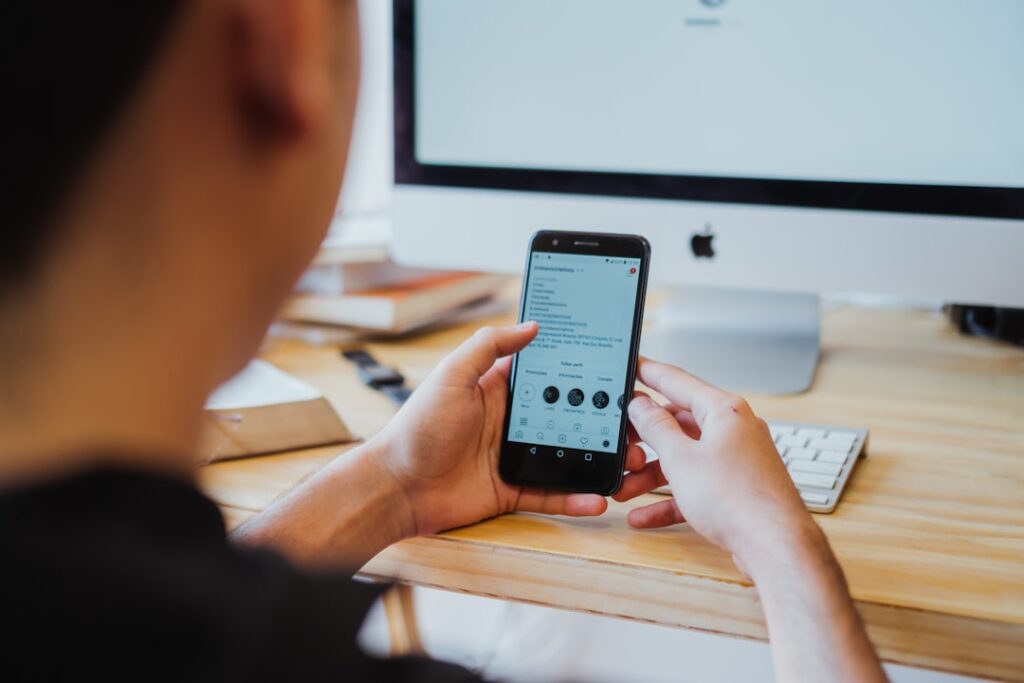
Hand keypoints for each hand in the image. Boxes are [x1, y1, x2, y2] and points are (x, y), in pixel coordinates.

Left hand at [369, 322, 639, 536]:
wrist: (395, 486)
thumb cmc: (416, 428)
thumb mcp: (451, 376)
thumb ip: (489, 346)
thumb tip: (531, 325)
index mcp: (498, 389)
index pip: (546, 374)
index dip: (577, 369)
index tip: (611, 366)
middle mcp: (509, 421)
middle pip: (565, 415)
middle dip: (599, 417)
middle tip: (633, 418)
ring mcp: (512, 456)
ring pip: (565, 456)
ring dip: (595, 459)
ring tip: (626, 460)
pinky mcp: (511, 490)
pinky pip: (551, 494)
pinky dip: (575, 498)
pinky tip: (597, 498)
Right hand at [615, 357, 820, 572]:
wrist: (775, 547)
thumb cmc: (739, 500)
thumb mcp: (680, 459)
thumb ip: (656, 428)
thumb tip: (641, 405)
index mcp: (724, 411)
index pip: (678, 381)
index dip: (649, 373)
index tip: (633, 366)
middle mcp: (734, 430)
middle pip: (678, 424)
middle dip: (644, 440)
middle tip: (620, 444)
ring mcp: (737, 460)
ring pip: (685, 458)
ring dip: (652, 474)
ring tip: (625, 489)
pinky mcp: (736, 489)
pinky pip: (695, 486)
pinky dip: (670, 497)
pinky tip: (645, 514)